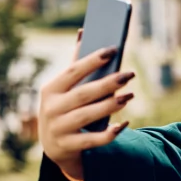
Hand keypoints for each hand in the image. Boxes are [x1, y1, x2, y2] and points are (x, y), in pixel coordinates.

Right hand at [39, 30, 134, 179]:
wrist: (55, 148)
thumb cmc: (65, 109)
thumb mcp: (64, 90)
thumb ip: (75, 65)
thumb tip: (84, 32)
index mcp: (50, 90)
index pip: (72, 72)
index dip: (92, 60)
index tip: (113, 50)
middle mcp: (50, 109)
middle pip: (84, 94)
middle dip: (108, 83)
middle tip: (130, 74)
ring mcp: (58, 129)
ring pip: (88, 115)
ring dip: (111, 105)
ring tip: (130, 95)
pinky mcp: (68, 147)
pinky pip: (93, 140)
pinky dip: (110, 133)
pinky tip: (124, 124)